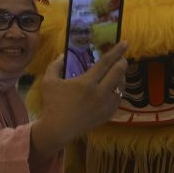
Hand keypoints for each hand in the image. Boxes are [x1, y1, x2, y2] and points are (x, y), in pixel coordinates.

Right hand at [31, 42, 127, 156]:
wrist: (58, 129)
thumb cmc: (52, 104)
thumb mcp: (48, 82)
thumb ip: (55, 65)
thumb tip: (61, 55)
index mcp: (86, 82)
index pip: (106, 62)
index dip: (117, 51)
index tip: (125, 42)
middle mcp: (99, 93)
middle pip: (118, 72)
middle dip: (122, 62)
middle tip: (121, 57)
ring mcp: (105, 105)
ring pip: (121, 86)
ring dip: (121, 77)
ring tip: (117, 72)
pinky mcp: (107, 115)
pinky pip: (119, 99)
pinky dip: (118, 91)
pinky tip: (114, 88)